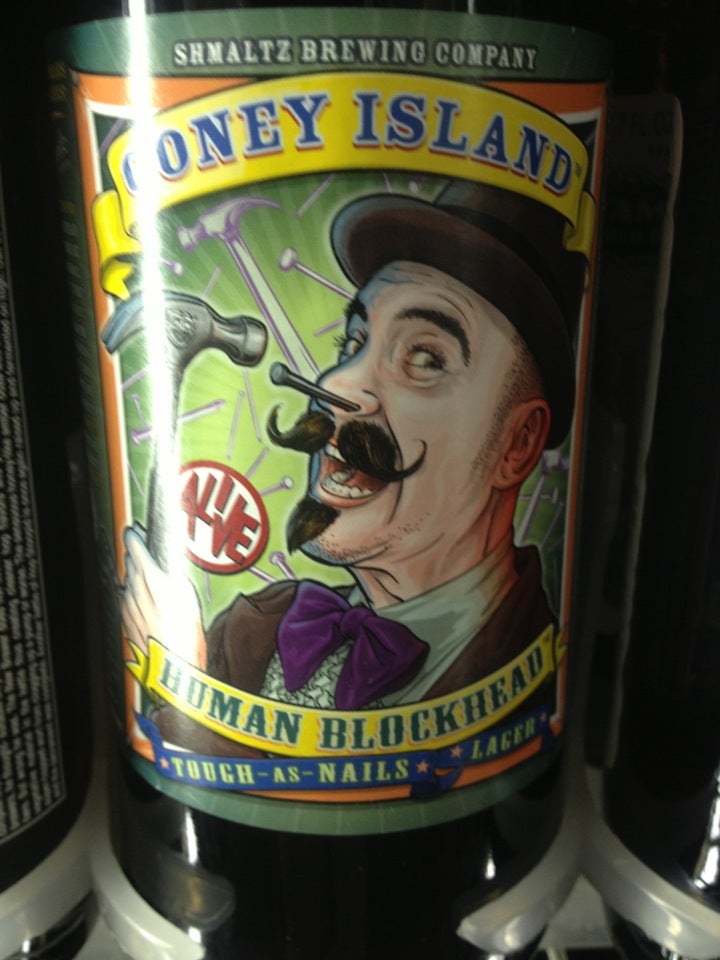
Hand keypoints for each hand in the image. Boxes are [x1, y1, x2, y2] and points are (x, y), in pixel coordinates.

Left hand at [121, 525, 207, 670]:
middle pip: (132, 569)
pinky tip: (132, 589)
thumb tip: (169, 566)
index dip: (136, 543)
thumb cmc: (191, 640)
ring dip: (130, 571)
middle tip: (136, 540)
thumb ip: (177, 582)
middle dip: (133, 553)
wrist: (177, 673)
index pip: (141, 558)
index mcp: (162, 591)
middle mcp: (143, 599)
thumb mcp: (191, 604)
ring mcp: (132, 613)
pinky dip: (127, 591)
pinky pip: (124, 601)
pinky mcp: (128, 625)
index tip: (134, 531)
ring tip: (136, 563)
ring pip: (126, 584)